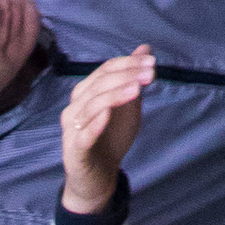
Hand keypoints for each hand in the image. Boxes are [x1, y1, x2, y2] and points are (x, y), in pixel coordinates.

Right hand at [59, 45, 152, 210]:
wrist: (99, 177)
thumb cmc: (111, 137)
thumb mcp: (128, 105)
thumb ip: (133, 78)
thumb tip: (145, 48)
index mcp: (86, 92)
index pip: (106, 69)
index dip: (129, 63)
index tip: (153, 62)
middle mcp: (75, 107)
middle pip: (99, 84)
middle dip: (126, 76)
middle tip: (150, 74)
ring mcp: (71, 129)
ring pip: (91, 105)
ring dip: (115, 95)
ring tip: (137, 89)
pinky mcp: (73, 151)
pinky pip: (82, 135)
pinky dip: (94, 123)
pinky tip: (107, 114)